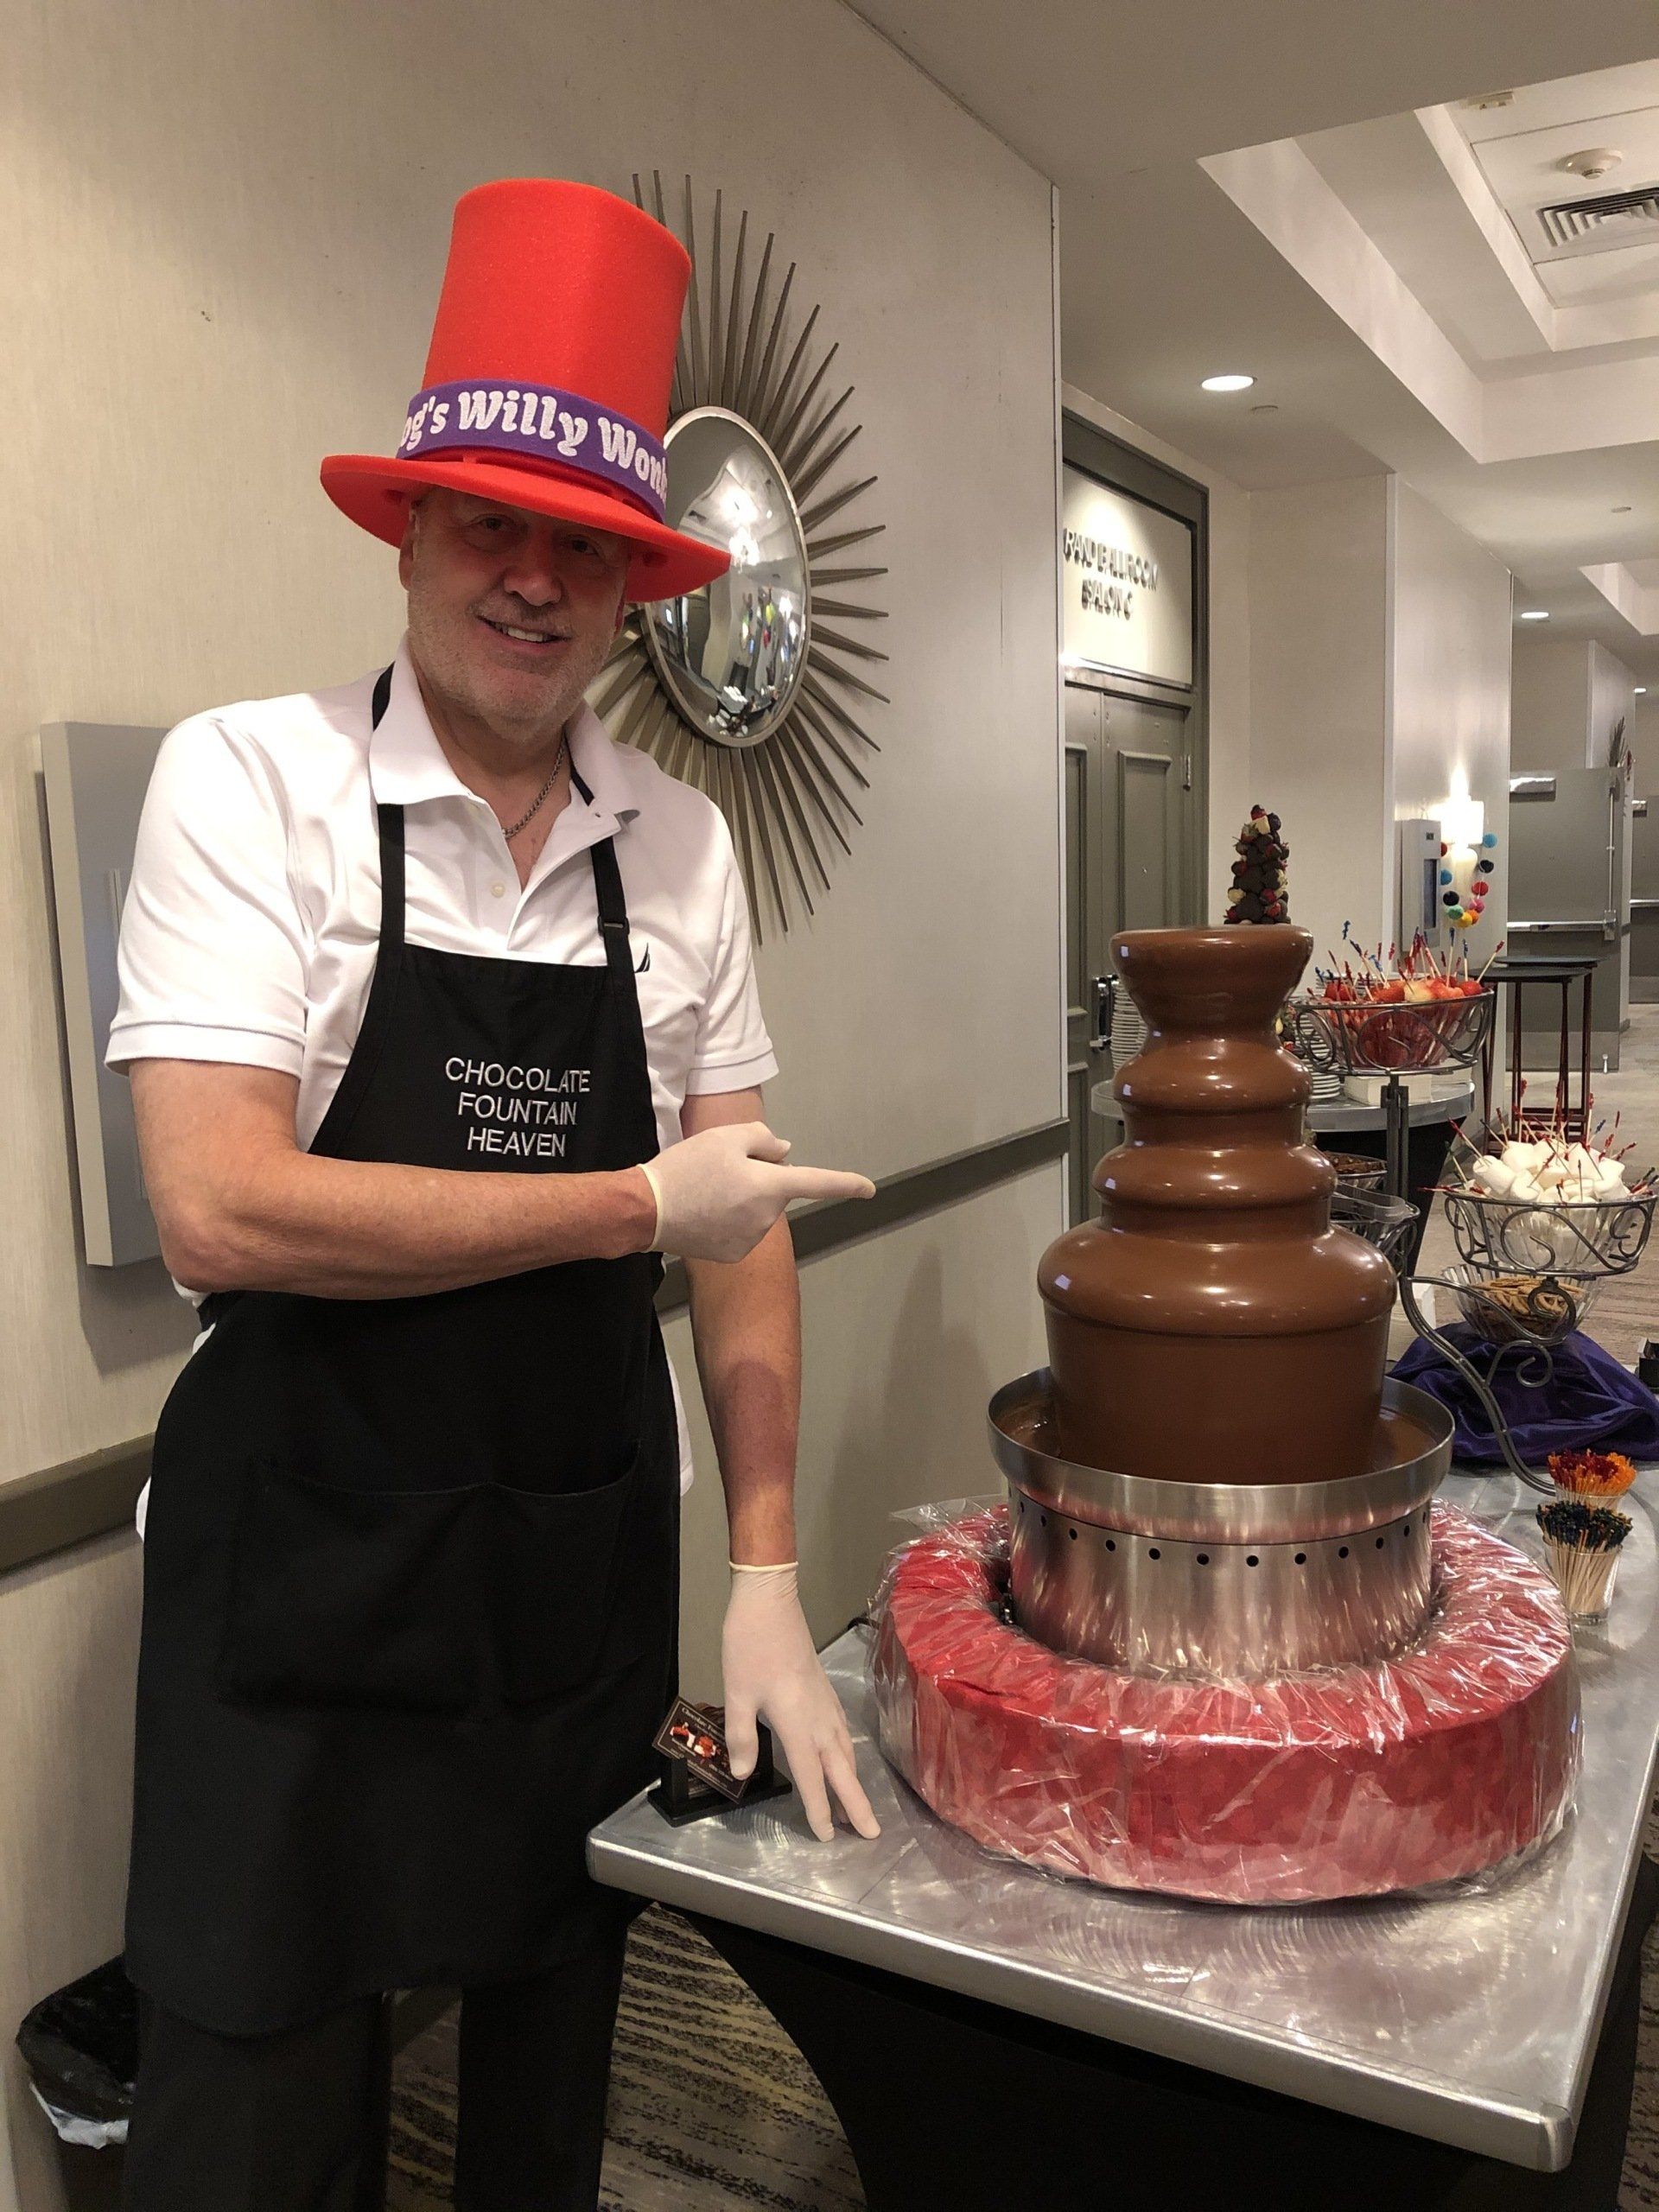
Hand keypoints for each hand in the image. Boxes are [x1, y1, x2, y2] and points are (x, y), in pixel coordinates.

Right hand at [637, 1122, 873, 1263]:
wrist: (647, 1209)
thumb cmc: (687, 1167)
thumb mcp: (725, 1137)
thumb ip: (763, 1139)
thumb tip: (784, 1154)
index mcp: (771, 1186)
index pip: (818, 1183)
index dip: (847, 1184)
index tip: (869, 1189)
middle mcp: (768, 1218)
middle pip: (777, 1190)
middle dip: (761, 1178)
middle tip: (721, 1169)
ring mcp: (751, 1240)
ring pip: (759, 1209)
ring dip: (745, 1199)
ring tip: (706, 1191)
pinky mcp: (734, 1255)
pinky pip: (743, 1229)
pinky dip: (730, 1219)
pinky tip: (703, 1212)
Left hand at [721, 1564, 881, 1842]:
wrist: (770, 1601)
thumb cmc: (749, 1646)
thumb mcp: (736, 1694)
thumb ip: (740, 1737)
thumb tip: (743, 1775)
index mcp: (796, 1722)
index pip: (812, 1777)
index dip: (820, 1809)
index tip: (828, 1837)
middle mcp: (818, 1716)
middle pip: (842, 1769)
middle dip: (857, 1804)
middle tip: (871, 1835)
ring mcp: (825, 1701)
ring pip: (845, 1751)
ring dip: (853, 1781)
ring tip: (855, 1807)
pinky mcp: (824, 1689)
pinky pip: (842, 1732)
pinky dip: (847, 1755)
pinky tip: (844, 1757)